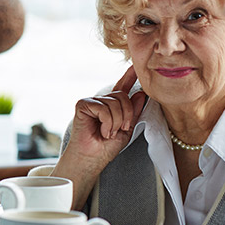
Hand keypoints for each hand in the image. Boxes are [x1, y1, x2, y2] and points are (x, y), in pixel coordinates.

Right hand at [53, 66, 147, 207]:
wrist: (92, 158)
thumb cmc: (106, 147)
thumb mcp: (127, 129)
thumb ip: (133, 112)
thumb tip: (140, 94)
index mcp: (112, 106)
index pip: (123, 87)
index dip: (129, 76)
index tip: (136, 66)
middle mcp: (102, 101)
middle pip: (122, 96)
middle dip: (126, 115)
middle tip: (119, 130)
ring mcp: (92, 102)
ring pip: (114, 103)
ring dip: (116, 122)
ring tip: (108, 133)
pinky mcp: (83, 105)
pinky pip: (103, 107)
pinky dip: (107, 122)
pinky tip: (102, 131)